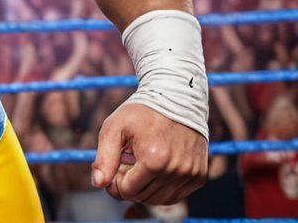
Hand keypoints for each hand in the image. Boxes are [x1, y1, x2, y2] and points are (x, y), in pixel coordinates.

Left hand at [91, 102, 206, 205]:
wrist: (177, 97)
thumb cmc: (142, 112)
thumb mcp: (115, 127)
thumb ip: (104, 157)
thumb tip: (98, 184)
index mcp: (154, 159)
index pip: (127, 191)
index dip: (116, 182)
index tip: (115, 166)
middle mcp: (176, 170)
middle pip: (143, 197)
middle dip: (130, 184)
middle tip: (127, 162)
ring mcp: (190, 174)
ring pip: (159, 200)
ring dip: (146, 187)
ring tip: (140, 163)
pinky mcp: (199, 175)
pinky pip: (176, 195)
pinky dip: (162, 188)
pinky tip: (156, 168)